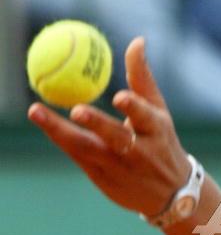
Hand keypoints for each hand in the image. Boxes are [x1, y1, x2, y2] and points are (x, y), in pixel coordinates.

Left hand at [28, 37, 190, 217]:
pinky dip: (61, 138)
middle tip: (77, 109)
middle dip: (97, 123)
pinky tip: (44, 121)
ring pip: (88, 149)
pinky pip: (78, 156)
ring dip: (61, 131)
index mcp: (156, 131)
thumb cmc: (161, 143)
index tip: (120, 97)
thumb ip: (142, 79)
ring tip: (36, 112)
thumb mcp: (158, 113)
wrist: (170, 193)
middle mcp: (139, 152)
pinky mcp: (104, 181)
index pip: (145, 118)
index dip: (133, 108)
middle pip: (116, 136)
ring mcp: (120, 169)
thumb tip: (137, 41)